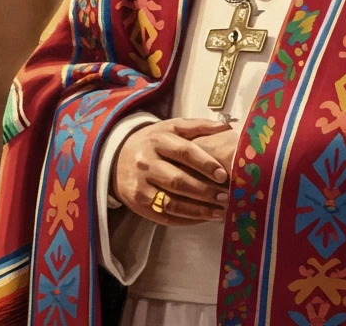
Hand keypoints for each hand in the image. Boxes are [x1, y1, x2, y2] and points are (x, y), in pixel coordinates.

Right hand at [112, 117, 231, 225]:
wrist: (118, 156)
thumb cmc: (154, 141)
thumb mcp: (172, 126)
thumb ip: (198, 126)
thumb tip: (226, 127)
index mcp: (159, 139)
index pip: (184, 152)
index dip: (205, 164)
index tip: (223, 175)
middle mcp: (147, 162)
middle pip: (178, 180)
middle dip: (204, 191)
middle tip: (226, 197)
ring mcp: (141, 184)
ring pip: (171, 202)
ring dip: (198, 210)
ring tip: (219, 212)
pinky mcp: (138, 202)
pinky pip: (163, 216)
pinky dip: (185, 219)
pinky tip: (202, 219)